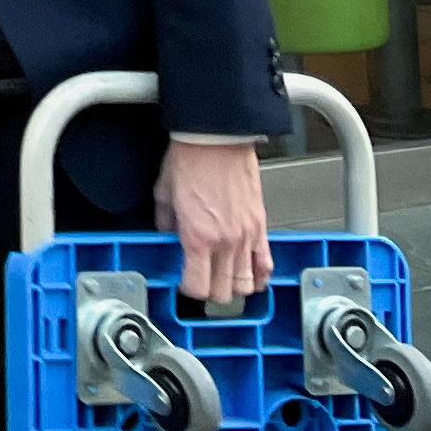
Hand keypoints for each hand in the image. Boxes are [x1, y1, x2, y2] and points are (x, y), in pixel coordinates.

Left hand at [157, 140, 271, 304]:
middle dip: (210, 291)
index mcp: (197, 237)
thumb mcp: (164, 193)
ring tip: (224, 279)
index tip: (184, 283)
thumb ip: (166, 221)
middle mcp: (225, 242)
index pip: (197, 287)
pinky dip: (260, 275)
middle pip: (223, 292)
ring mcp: (247, 236)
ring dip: (234, 286)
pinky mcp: (261, 226)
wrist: (218, 138)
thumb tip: (167, 233)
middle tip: (202, 280)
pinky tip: (252, 276)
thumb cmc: (192, 158)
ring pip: (246, 284)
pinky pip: (266, 263)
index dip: (188, 289)